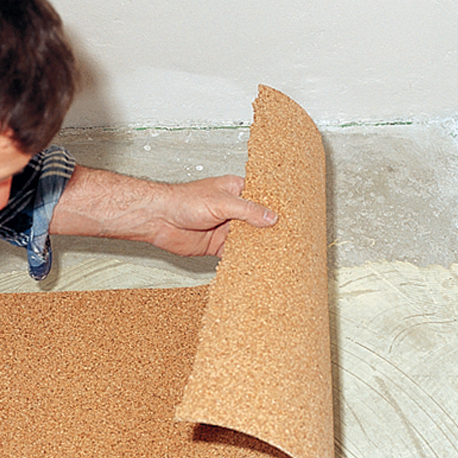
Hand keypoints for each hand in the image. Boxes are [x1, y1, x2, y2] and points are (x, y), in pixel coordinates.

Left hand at [50, 166, 276, 257]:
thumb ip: (246, 210)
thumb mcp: (220, 202)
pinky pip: (236, 255)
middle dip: (274, 231)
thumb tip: (271, 217)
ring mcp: (227, 229)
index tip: (299, 216)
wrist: (158, 219)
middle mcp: (234, 210)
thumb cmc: (183, 201)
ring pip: (250, 240)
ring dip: (261, 248)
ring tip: (282, 257)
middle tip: (296, 242)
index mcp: (237, 191)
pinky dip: (246, 261)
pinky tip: (259, 267)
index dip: (280, 207)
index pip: (265, 198)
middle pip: (260, 222)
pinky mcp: (217, 247)